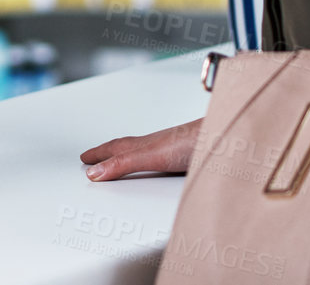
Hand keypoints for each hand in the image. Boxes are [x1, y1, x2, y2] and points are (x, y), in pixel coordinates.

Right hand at [81, 117, 201, 179]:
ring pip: (143, 155)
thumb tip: (95, 172)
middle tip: (93, 158)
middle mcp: (155, 146)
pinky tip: (158, 169)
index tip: (84, 158)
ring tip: (119, 162)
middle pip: (126, 149)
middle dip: (108, 154)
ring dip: (128, 158)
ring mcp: (170, 152)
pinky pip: (160, 162)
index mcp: (143, 145)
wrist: (225, 138)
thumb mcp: (150, 155)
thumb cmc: (192, 141)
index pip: (115, 149)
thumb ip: (123, 164)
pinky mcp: (185, 160)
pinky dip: (150, 164)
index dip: (98, 154)